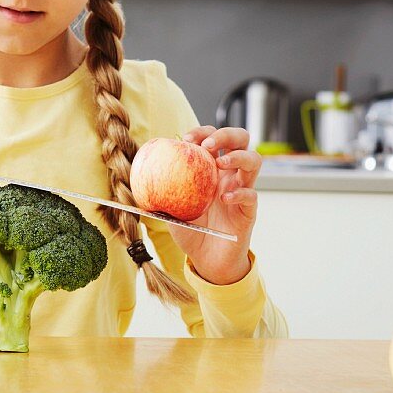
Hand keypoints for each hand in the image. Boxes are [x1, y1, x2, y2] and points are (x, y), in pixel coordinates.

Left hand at [165, 126, 260, 284]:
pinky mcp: (249, 210)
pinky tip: (224, 199)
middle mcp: (230, 174)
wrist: (206, 259)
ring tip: (220, 163)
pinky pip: (251, 194)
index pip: (214, 138)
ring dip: (238, 156)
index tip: (185, 139)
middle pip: (241, 139)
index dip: (202, 132)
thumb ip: (159, 192)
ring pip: (254, 160)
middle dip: (225, 134)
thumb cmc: (190, 230)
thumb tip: (137, 175)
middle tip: (207, 145)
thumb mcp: (170, 208)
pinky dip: (239, 193)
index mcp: (212, 169)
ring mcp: (242, 189)